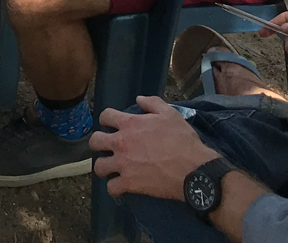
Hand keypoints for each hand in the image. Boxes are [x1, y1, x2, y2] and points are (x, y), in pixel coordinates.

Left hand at [91, 96, 221, 199]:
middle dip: (99, 143)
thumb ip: (152, 103)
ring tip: (112, 168)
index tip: (111, 125)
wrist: (193, 169)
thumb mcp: (170, 114)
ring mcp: (123, 164)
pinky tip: (121, 186)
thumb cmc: (182, 140)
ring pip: (98, 166)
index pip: (105, 116)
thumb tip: (138, 99)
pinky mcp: (129, 183)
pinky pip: (111, 188)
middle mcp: (121, 143)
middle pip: (94, 141)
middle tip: (108, 148)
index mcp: (129, 124)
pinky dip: (115, 188)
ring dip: (104, 167)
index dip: (106, 120)